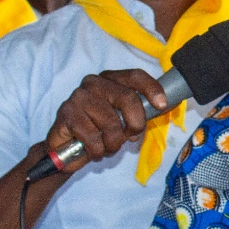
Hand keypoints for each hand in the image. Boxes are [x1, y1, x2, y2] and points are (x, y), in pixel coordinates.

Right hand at [43, 69, 166, 171]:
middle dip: (136, 123)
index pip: (135, 76)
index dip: (152, 89)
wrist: (63, 149)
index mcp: (111, 79)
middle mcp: (94, 83)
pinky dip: (98, 151)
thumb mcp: (122, 119)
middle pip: (127, 98)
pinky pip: (93, 137)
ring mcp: (79, 96)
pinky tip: (94, 151)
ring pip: (111, 122)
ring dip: (114, 144)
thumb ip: (139, 112)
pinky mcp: (66, 113)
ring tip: (108, 147)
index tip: (162, 105)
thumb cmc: (98, 131)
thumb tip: (164, 106)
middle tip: (132, 136)